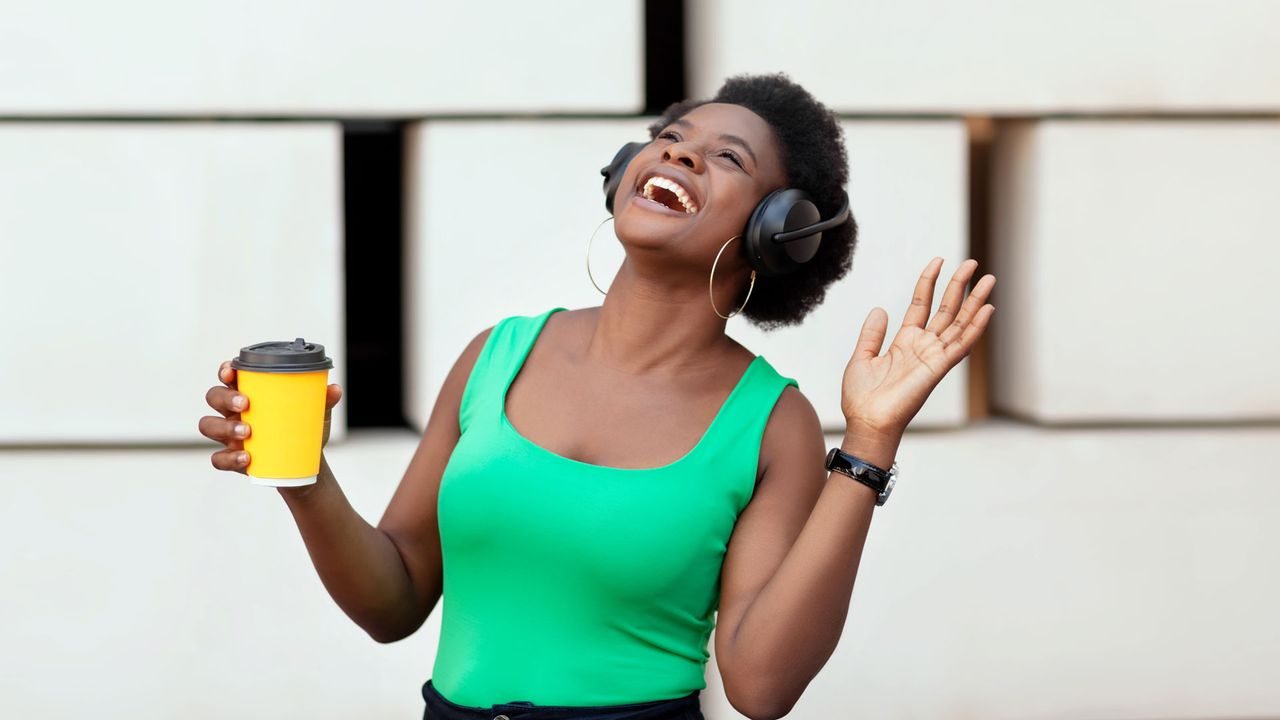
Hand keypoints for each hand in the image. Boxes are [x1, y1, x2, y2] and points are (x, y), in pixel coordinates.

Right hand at [198, 359, 343, 473]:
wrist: (303, 462)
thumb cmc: (303, 428)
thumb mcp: (315, 413)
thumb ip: (324, 400)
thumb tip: (334, 389)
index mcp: (249, 392)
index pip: (228, 375)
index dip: (225, 370)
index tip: (231, 372)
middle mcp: (232, 411)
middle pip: (213, 396)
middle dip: (225, 398)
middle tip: (245, 404)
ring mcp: (228, 434)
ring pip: (208, 425)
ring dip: (224, 427)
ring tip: (248, 433)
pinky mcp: (230, 457)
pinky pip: (217, 458)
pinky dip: (228, 458)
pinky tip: (247, 458)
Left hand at [841, 257, 994, 435]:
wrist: (867, 422)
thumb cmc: (863, 398)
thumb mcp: (862, 357)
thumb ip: (872, 333)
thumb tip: (880, 309)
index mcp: (905, 342)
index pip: (921, 304)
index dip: (929, 282)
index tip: (938, 261)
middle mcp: (923, 347)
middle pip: (947, 310)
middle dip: (959, 286)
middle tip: (971, 263)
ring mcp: (933, 356)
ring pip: (960, 323)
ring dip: (974, 301)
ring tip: (988, 278)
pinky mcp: (938, 368)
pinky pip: (961, 344)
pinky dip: (976, 327)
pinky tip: (987, 309)